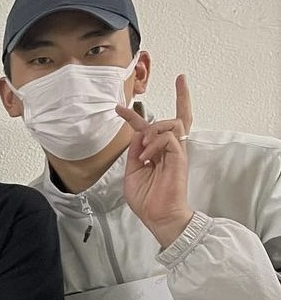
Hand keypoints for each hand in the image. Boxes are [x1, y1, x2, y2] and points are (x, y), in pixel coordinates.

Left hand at [119, 75, 193, 248]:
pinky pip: (168, 137)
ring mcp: (176, 152)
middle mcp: (168, 150)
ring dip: (153, 129)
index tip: (118, 108)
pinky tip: (146, 156)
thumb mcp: (132, 173)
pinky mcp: (180, 157)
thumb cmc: (147, 199)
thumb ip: (134, 153)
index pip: (149, 129)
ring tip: (143, 146)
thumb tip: (137, 134)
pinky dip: (154, 143)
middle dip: (182, 96)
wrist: (158, 216)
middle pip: (177, 118)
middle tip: (174, 83)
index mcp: (156, 153)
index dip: (133, 117)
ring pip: (172, 123)